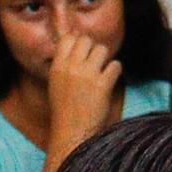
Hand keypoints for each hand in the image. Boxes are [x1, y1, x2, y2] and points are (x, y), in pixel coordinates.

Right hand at [45, 33, 124, 151]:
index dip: (78, 42)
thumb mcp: (56, 83)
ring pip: (102, 49)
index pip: (68, 38)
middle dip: (93, 49)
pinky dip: (115, 72)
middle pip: (86, 40)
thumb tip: (77, 43)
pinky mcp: (102, 85)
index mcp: (57, 66)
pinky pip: (115, 65)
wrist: (72, 133)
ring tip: (103, 72)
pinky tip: (110, 81)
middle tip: (95, 64)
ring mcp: (86, 75)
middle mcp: (71, 67)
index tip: (83, 53)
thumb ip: (64, 65)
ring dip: (105, 59)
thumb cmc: (65, 111)